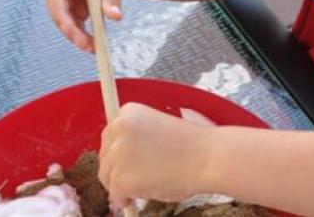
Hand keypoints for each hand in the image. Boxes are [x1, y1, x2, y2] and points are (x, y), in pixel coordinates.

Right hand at [45, 0, 130, 51]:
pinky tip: (94, 40)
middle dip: (71, 30)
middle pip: (57, 11)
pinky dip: (82, 31)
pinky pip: (73, 21)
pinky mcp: (70, 3)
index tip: (73, 34)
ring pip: (64, 19)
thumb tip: (115, 16)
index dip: (61, 16)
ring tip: (94, 48)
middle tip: (87, 47)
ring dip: (77, 34)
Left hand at [98, 103, 215, 208]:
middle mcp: (117, 128)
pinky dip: (124, 200)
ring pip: (107, 176)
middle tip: (137, 178)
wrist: (208, 158)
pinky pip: (115, 194)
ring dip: (121, 184)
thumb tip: (124, 154)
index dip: (120, 152)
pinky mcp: (120, 178)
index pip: (110, 135)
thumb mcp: (160, 124)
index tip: (131, 162)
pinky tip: (138, 198)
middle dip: (118, 169)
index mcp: (127, 112)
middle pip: (105, 155)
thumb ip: (137, 134)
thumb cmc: (193, 145)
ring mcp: (117, 153)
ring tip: (143, 188)